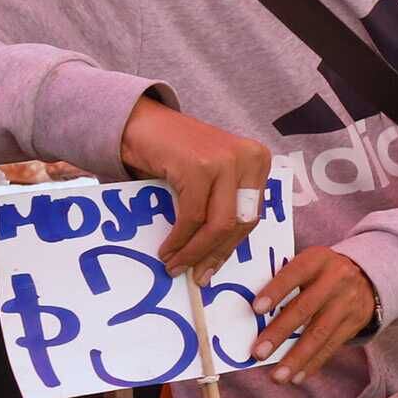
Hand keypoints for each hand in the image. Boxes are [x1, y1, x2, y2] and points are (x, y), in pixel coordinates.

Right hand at [120, 98, 274, 276]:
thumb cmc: (174, 152)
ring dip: (195, 252)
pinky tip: (167, 250)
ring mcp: (225, 162)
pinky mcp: (199, 168)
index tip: (213, 269)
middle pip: (240, 223)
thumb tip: (218, 254)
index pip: (252, 216)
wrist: (139, 122)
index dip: (231, 248)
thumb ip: (222, 203)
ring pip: (219, 225)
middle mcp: (248, 159)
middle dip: (215, 255)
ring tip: (175, 266)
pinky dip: (179, 239)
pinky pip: (192, 217)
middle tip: (196, 276)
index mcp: (258, 161)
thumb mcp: (211, 175)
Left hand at [251, 247, 377, 384]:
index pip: (294, 274)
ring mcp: (347, 303)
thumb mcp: (307, 264)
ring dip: (296, 358)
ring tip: (277, 376)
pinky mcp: (354, 323)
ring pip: (319, 334)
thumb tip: (250, 312)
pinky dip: (313, 363)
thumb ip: (284, 280)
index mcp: (317, 260)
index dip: (275, 291)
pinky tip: (297, 377)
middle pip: (305, 308)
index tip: (256, 309)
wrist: (366, 276)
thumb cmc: (318, 272)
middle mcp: (335, 280)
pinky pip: (332, 346)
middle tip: (258, 353)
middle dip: (279, 333)